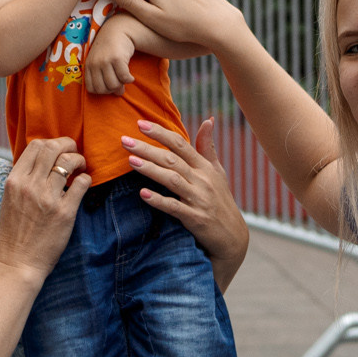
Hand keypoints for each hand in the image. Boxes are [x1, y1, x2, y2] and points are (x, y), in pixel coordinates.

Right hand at [0, 137, 87, 282]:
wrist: (17, 264)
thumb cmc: (13, 234)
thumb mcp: (9, 200)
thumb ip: (22, 180)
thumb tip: (40, 162)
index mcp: (14, 181)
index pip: (35, 146)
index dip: (52, 142)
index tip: (59, 149)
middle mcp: (30, 186)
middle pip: (52, 148)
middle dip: (68, 144)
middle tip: (74, 152)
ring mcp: (48, 199)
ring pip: (69, 161)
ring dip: (79, 160)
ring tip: (80, 168)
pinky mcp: (65, 213)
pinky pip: (82, 183)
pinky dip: (86, 179)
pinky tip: (83, 184)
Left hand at [83, 16, 139, 95]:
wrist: (118, 29)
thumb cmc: (110, 48)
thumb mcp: (101, 61)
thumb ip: (105, 77)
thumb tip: (119, 93)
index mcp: (88, 66)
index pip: (91, 89)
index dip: (102, 91)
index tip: (110, 87)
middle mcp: (94, 63)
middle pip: (103, 89)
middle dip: (112, 90)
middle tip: (119, 85)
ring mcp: (105, 61)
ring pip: (113, 85)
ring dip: (121, 85)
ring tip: (124, 79)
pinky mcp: (117, 58)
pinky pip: (124, 78)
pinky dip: (129, 80)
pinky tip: (131, 77)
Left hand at [126, 118, 248, 286]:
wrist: (233, 237)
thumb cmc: (221, 200)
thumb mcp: (217, 172)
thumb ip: (208, 146)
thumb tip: (209, 119)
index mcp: (205, 167)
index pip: (180, 144)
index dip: (160, 133)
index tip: (140, 123)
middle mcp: (202, 180)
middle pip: (172, 160)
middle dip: (147, 148)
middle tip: (124, 140)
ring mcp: (199, 199)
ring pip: (172, 180)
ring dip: (150, 169)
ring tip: (130, 161)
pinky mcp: (196, 219)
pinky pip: (175, 208)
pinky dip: (159, 200)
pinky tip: (143, 194)